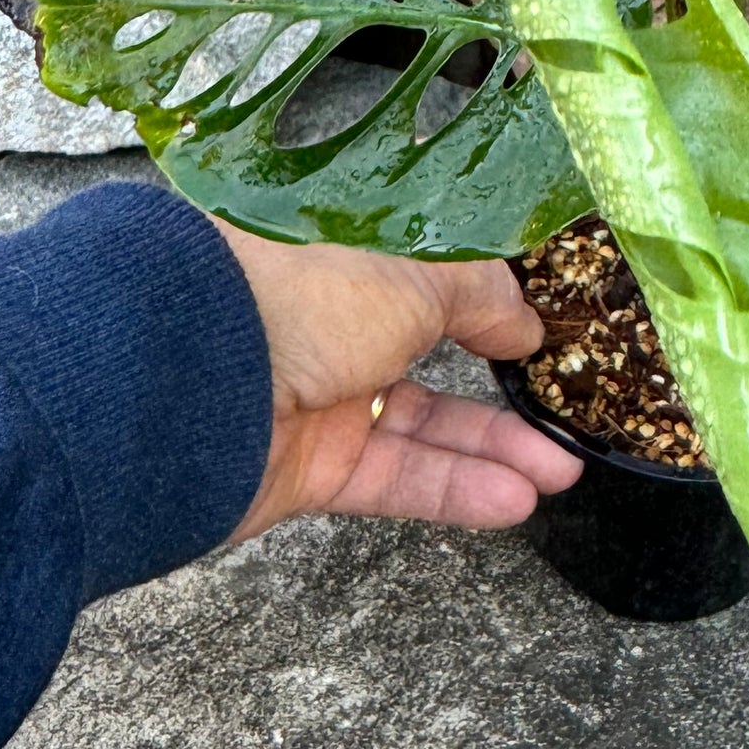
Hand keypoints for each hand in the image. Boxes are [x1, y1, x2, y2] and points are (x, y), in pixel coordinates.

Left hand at [212, 225, 579, 542]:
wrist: (186, 379)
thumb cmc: (293, 293)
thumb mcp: (416, 271)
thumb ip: (482, 296)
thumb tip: (524, 324)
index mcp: (340, 250)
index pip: (422, 271)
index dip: (482, 297)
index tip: (537, 323)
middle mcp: (325, 319)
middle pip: (430, 357)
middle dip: (500, 386)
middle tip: (560, 408)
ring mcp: (314, 396)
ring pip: (419, 425)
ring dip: (493, 449)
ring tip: (561, 470)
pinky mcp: (304, 468)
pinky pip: (393, 478)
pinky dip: (453, 489)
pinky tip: (514, 498)